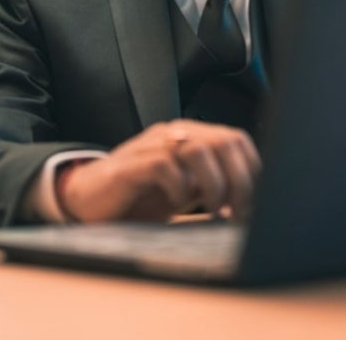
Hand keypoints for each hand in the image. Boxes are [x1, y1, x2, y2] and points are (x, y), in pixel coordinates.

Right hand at [57, 120, 259, 223]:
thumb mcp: (186, 191)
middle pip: (224, 141)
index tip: (255, 205)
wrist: (89, 201)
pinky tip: (176, 203)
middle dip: (240, 181)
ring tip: (212, 209)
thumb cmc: (141, 198)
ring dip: (214, 184)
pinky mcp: (130, 164)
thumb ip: (213, 187)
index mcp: (190, 136)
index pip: (236, 140)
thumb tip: (252, 201)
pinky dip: (178, 188)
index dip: (253, 171)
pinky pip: (164, 165)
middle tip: (237, 212)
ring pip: (198, 149)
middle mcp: (173, 134)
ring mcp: (151, 146)